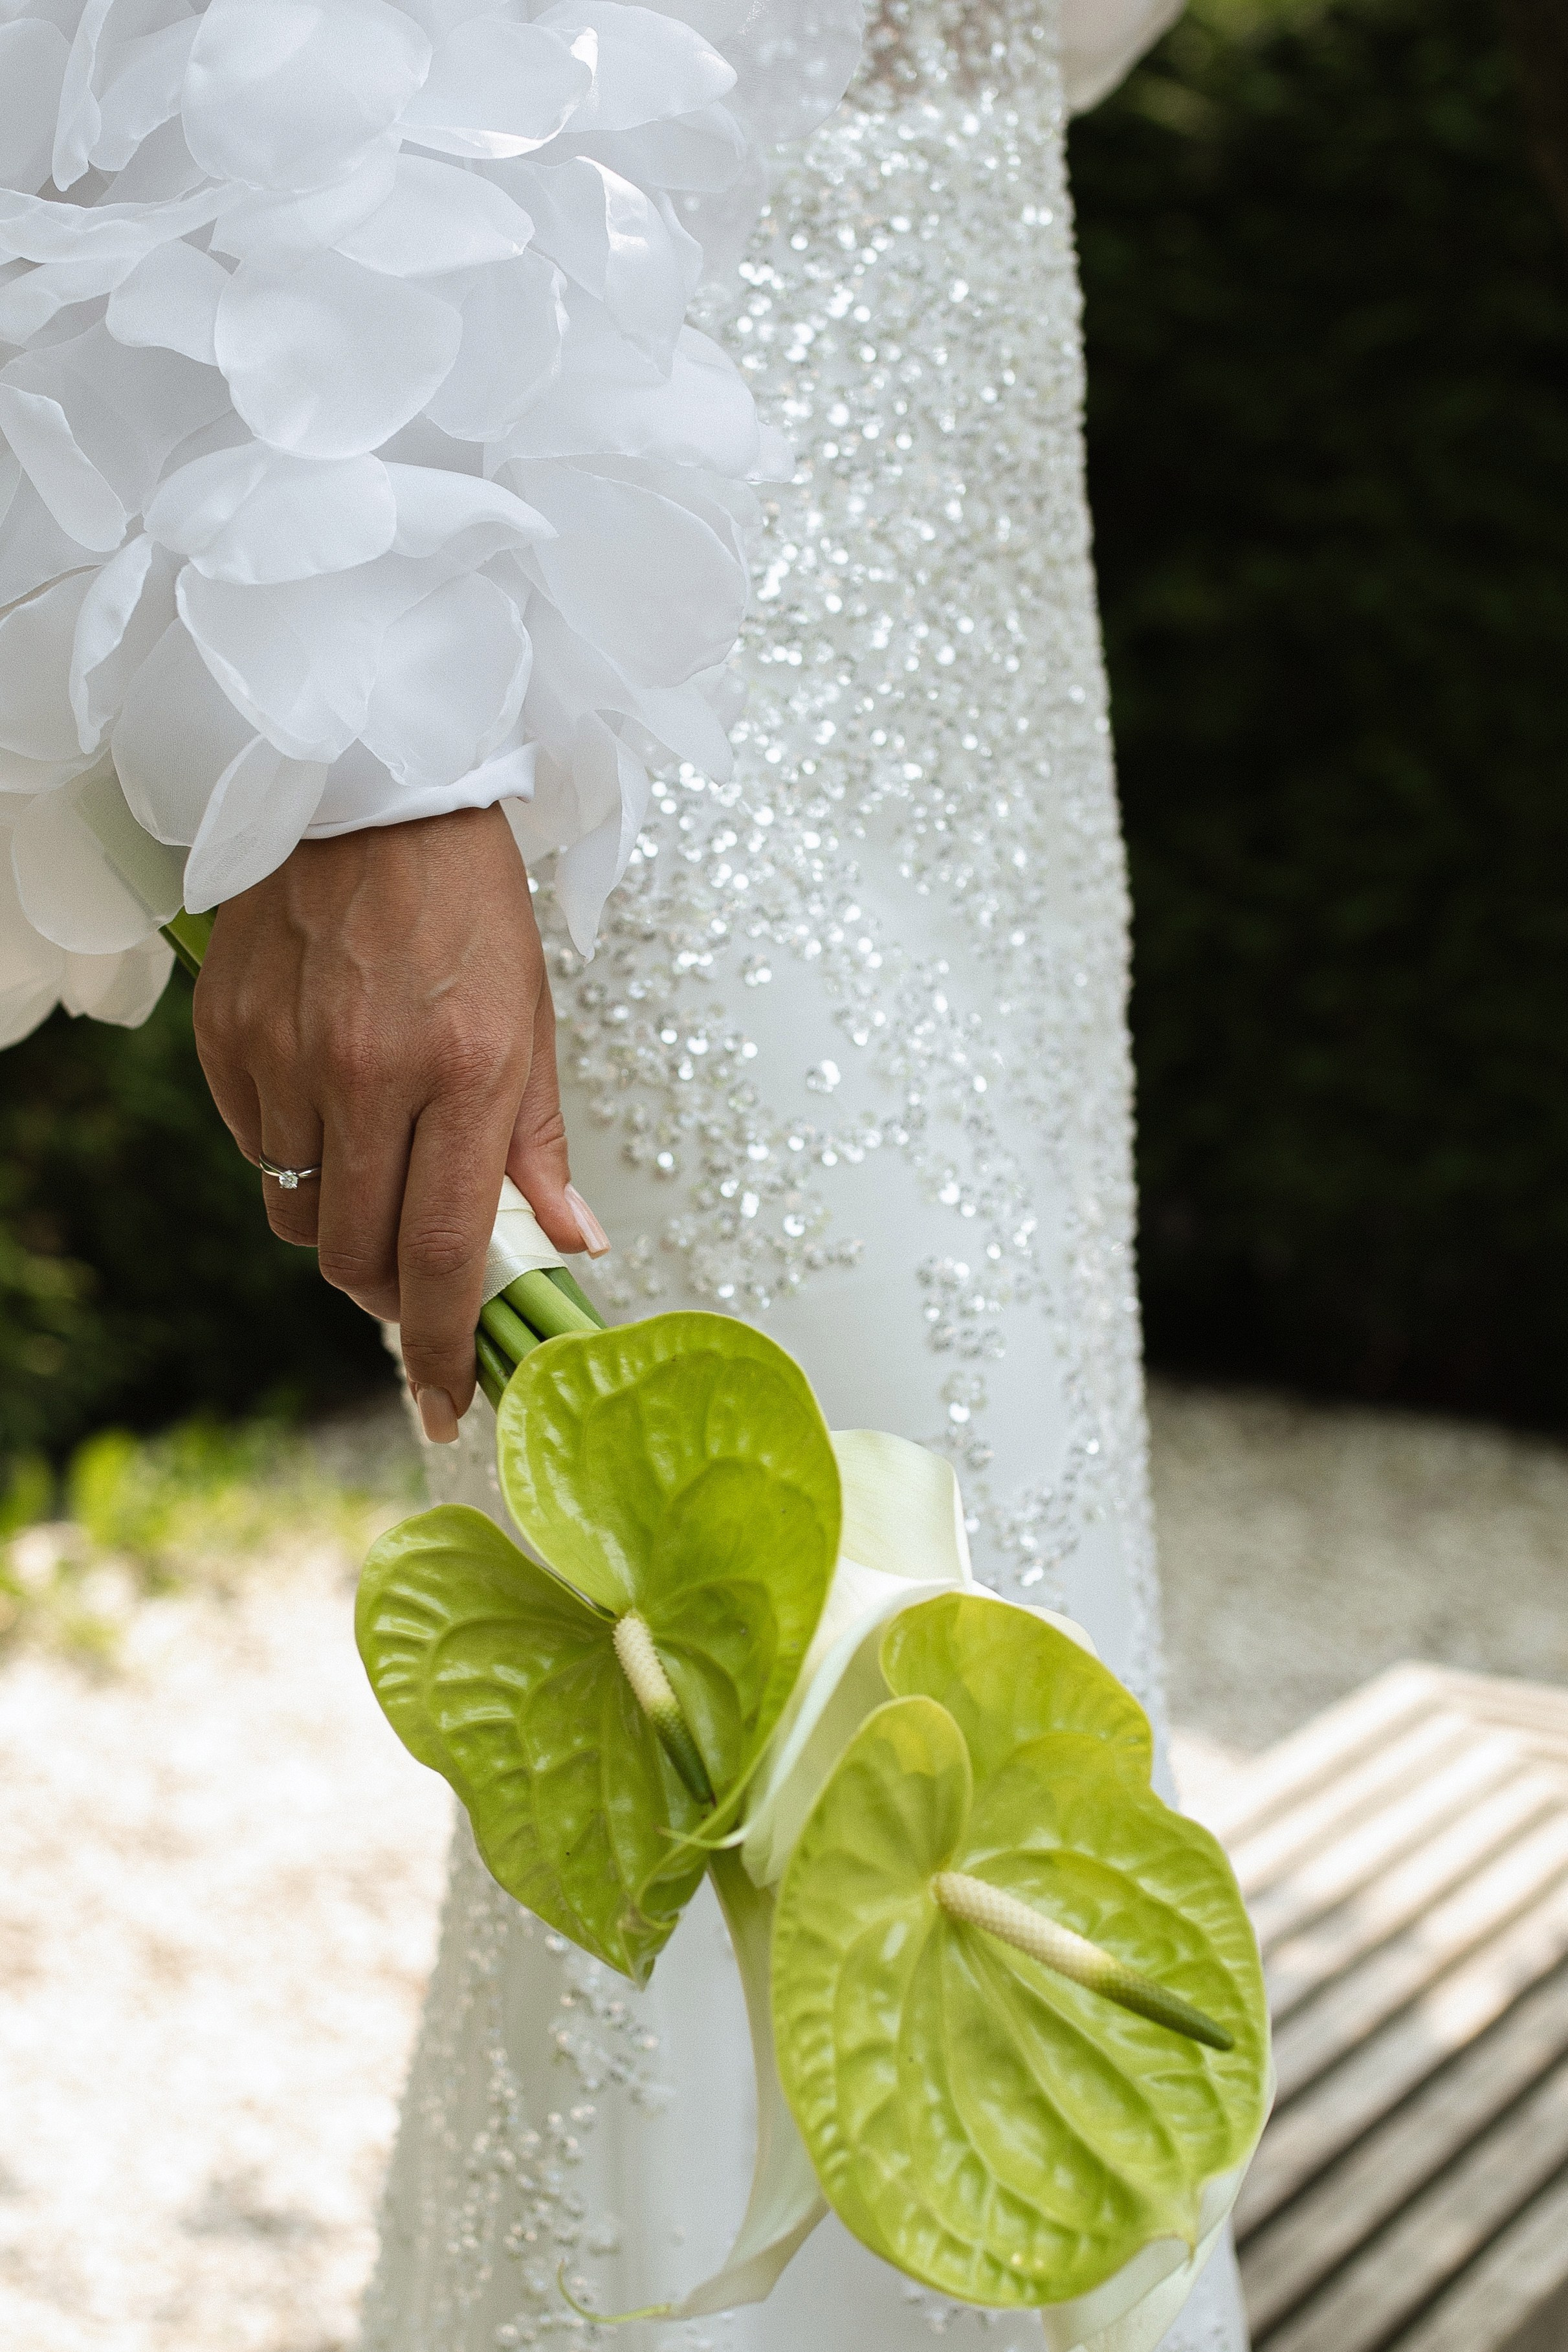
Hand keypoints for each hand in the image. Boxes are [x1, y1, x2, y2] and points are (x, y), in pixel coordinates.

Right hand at [191, 805, 608, 1442]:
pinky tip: (326, 1099)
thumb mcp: (534, 1023)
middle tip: (419, 1273)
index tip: (443, 1404)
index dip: (441, 1347)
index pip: (443, 1255)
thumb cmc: (471, 910)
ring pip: (296, 1216)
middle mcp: (370, 1077)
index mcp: (466, 1075)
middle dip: (391, 1293)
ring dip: (338, 1222)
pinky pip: (253, 1149)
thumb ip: (541, 1146)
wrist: (373, 797)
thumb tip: (572, 1245)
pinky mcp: (228, 1038)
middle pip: (358, 1258)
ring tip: (375, 1160)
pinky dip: (291, 1155)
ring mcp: (287, 1058)